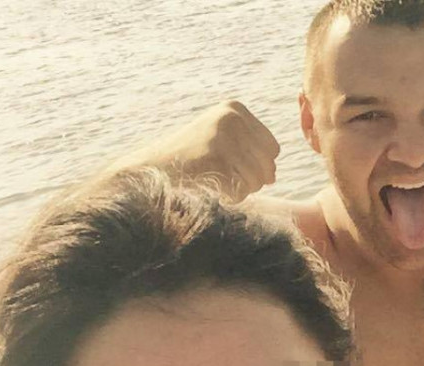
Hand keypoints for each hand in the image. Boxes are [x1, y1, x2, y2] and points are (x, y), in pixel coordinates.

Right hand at [114, 101, 280, 201]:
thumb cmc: (189, 162)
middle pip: (268, 166)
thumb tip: (273, 175)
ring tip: (212, 178)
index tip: (230, 163)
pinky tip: (208, 186)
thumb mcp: (221, 143)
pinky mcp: (217, 160)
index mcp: (235, 109)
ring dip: (239, 190)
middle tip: (219, 174)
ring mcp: (225, 138)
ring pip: (258, 181)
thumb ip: (252, 153)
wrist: (150, 171)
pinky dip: (229, 197)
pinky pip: (243, 192)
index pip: (273, 149)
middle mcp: (232, 119)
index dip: (257, 165)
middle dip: (250, 180)